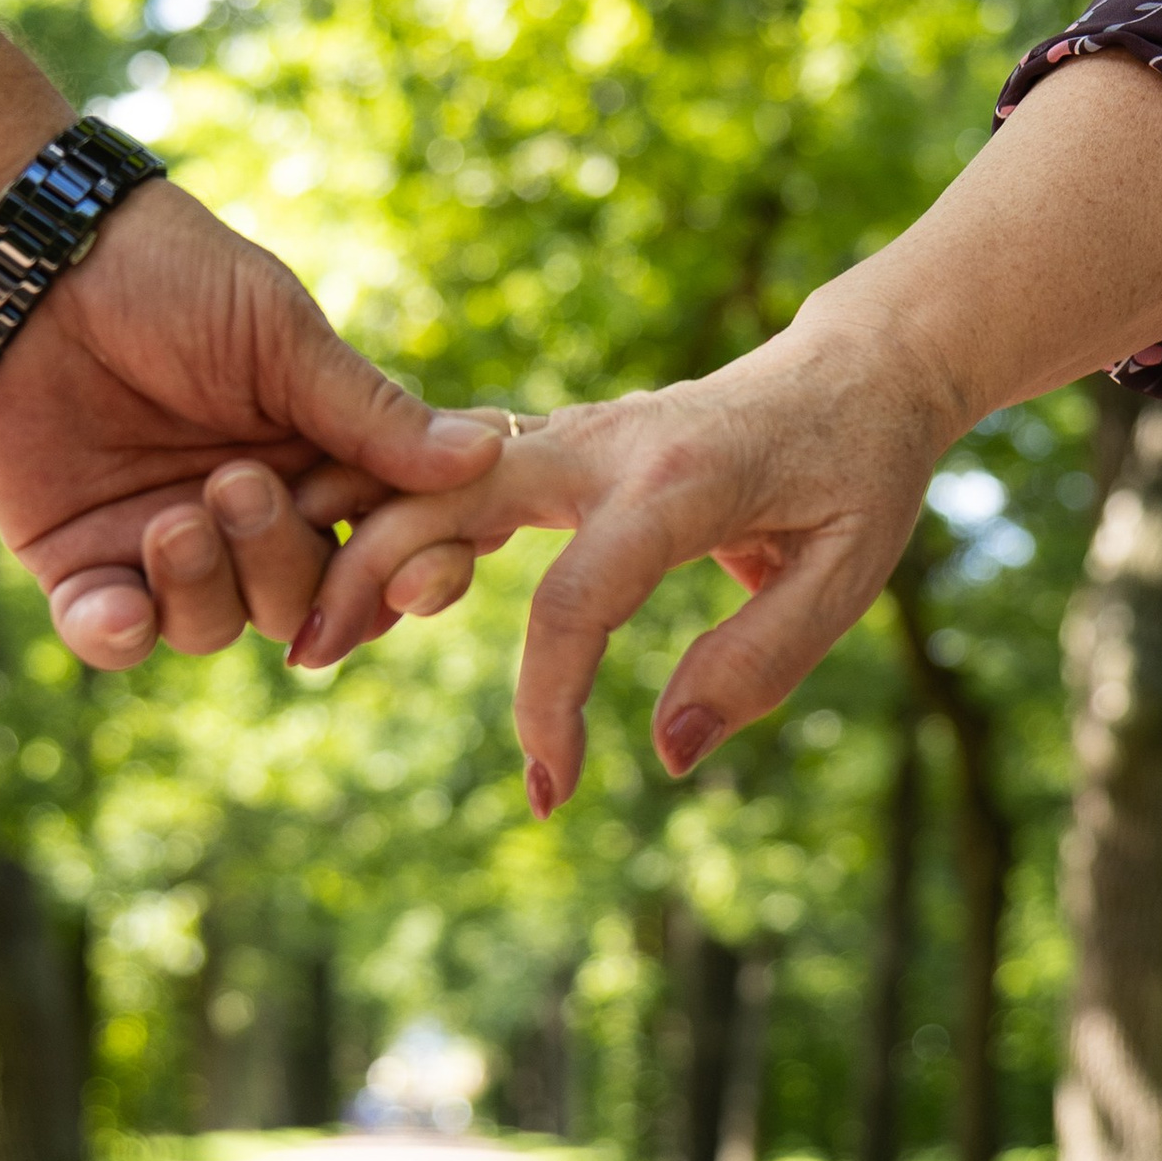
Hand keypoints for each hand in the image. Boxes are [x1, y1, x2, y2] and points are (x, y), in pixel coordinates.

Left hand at [0, 179, 504, 666]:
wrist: (32, 263)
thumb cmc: (168, 274)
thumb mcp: (280, 335)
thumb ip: (369, 411)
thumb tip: (485, 456)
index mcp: (320, 460)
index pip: (390, 547)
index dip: (409, 571)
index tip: (410, 570)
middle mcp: (254, 517)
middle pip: (307, 601)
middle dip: (282, 561)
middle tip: (237, 484)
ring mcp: (167, 546)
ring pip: (218, 628)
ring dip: (204, 586)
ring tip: (173, 519)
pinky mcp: (81, 563)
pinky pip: (115, 637)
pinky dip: (119, 633)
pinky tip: (116, 605)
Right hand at [292, 277, 954, 803]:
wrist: (853, 370)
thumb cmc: (858, 475)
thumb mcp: (847, 575)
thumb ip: (760, 663)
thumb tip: (665, 752)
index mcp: (679, 482)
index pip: (580, 598)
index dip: (551, 702)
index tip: (553, 790)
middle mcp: (604, 445)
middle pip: (456, 500)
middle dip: (376, 576)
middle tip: (309, 661)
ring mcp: (569, 434)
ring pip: (436, 476)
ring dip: (361, 542)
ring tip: (303, 629)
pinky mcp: (552, 445)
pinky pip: (455, 477)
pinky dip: (391, 518)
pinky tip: (342, 583)